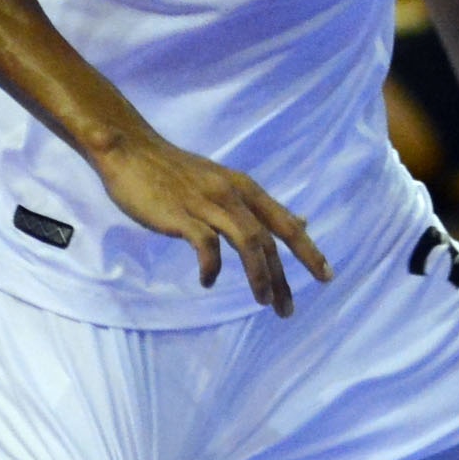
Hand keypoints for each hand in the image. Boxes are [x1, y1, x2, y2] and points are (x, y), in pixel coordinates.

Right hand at [95, 131, 330, 317]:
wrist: (131, 150)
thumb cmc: (177, 172)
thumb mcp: (227, 183)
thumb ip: (260, 207)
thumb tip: (302, 222)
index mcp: (245, 188)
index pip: (286, 223)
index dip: (309, 250)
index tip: (327, 277)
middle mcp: (232, 194)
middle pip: (270, 238)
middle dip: (283, 277)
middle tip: (288, 309)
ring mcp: (207, 203)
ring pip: (248, 242)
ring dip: (259, 275)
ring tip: (262, 301)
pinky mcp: (181, 215)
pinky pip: (206, 246)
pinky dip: (212, 268)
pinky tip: (207, 282)